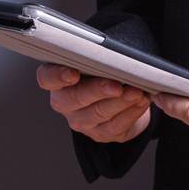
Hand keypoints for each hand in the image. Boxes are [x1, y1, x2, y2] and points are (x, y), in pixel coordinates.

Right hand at [35, 63, 155, 143]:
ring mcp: (81, 121)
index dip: (58, 76)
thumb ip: (97, 57)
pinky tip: (140, 103)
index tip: (73, 73)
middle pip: (76, 98)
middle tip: (116, 85)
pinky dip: (131, 113)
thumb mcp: (97, 61)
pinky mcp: (100, 134)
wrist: (118, 96)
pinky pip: (115, 126)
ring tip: (136, 92)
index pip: (47, 77)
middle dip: (99, 90)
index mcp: (58, 81)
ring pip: (99, 113)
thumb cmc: (104, 73)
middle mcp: (65, 103)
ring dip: (121, 102)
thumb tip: (114, 55)